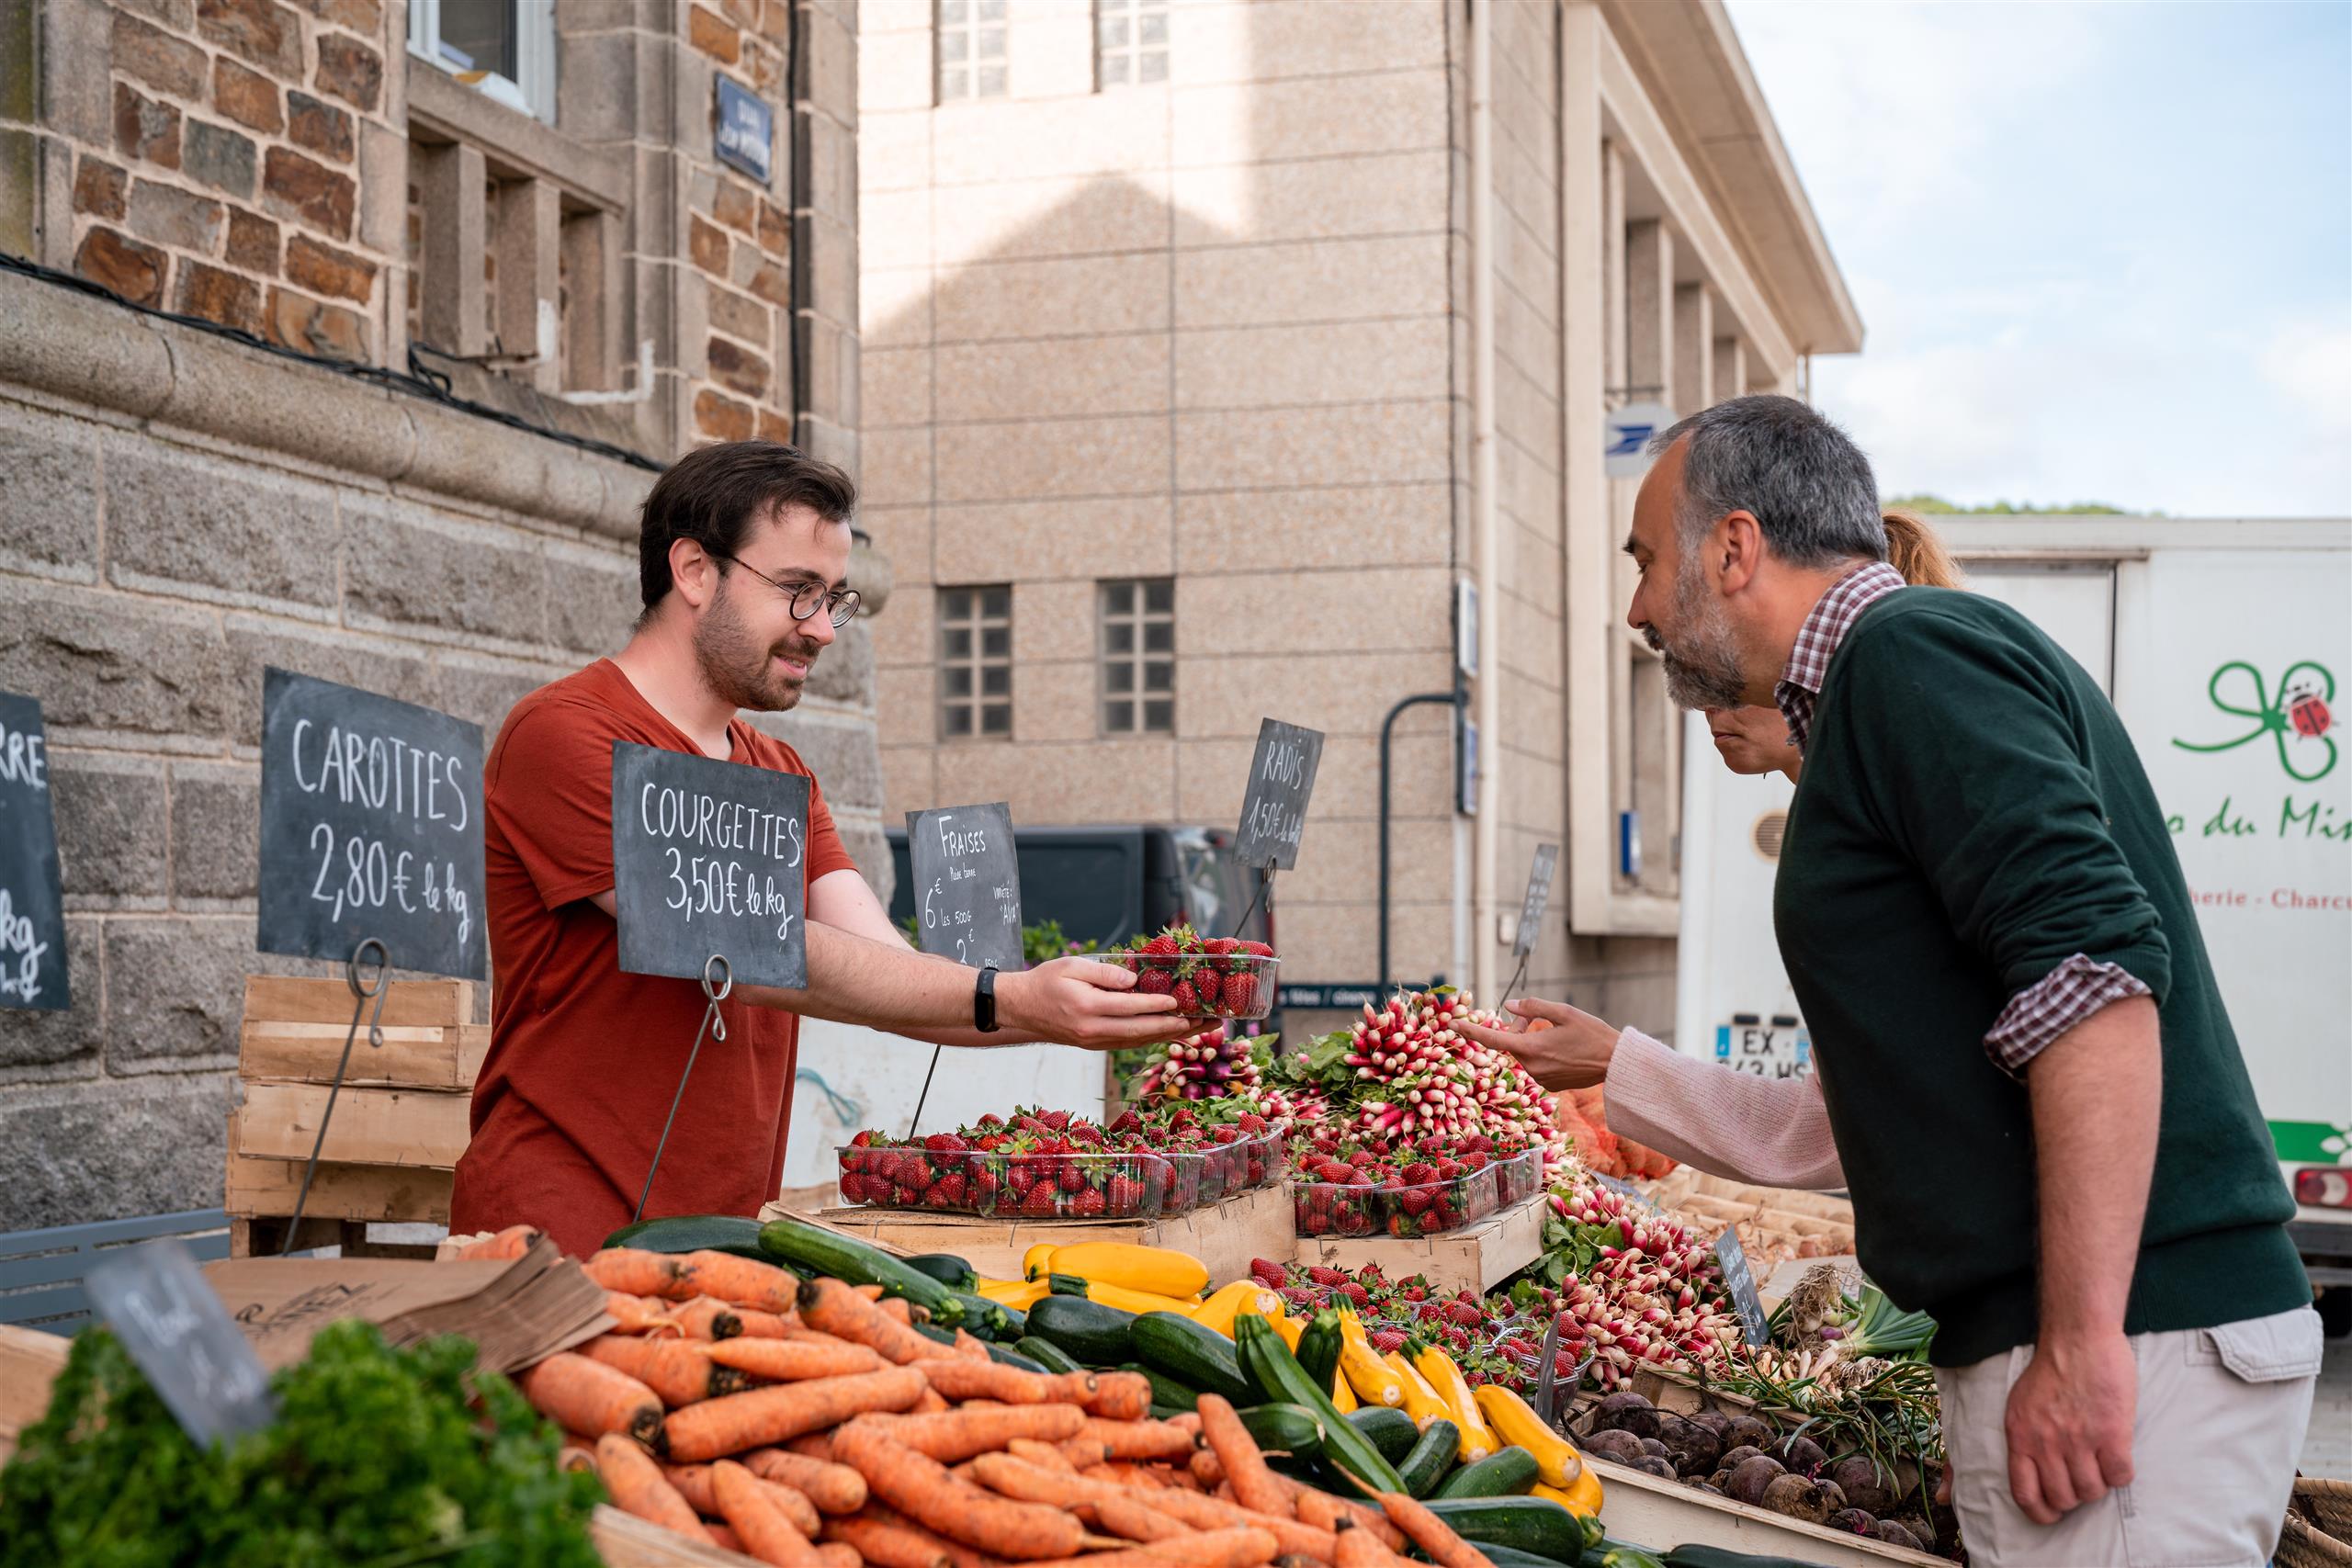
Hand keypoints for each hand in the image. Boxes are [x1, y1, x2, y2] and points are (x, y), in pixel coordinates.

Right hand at [996, 957, 1189, 1048]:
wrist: (1020, 1008)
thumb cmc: (1045, 981)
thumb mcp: (1071, 966)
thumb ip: (1104, 972)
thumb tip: (1134, 980)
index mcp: (1086, 1006)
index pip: (1128, 1007)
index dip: (1155, 1005)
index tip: (1178, 1000)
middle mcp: (1092, 1029)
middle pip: (1140, 1031)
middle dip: (1174, 1027)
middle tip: (1202, 1021)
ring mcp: (1094, 1041)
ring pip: (1137, 1041)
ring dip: (1169, 1036)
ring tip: (1196, 1028)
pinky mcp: (1095, 1045)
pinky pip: (1128, 1044)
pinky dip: (1152, 1039)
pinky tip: (1170, 1033)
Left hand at [1454, 997, 1620, 1090]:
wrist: (1617, 1064)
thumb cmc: (1593, 1034)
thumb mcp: (1564, 1012)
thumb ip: (1533, 1007)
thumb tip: (1508, 1007)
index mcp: (1533, 1048)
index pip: (1494, 1039)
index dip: (1472, 1031)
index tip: (1455, 1025)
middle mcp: (1533, 1067)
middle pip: (1512, 1043)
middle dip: (1519, 1027)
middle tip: (1536, 1016)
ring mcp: (1541, 1079)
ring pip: (1524, 1053)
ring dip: (1530, 1040)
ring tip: (1557, 1032)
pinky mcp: (1550, 1085)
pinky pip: (1536, 1064)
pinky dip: (1541, 1053)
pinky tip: (1563, 1048)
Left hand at [2002, 1329, 2135, 1524]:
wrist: (2078, 1338)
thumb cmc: (2051, 1368)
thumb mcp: (2021, 1404)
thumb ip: (2026, 1437)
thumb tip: (2034, 1471)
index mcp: (2020, 1435)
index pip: (2025, 1494)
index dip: (2041, 1513)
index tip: (2053, 1513)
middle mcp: (2046, 1443)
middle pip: (2063, 1499)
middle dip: (2074, 1497)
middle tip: (2082, 1479)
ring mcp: (2079, 1440)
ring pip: (2092, 1491)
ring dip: (2099, 1484)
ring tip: (2100, 1462)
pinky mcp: (2111, 1434)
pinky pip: (2120, 1477)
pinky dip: (2121, 1473)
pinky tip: (2117, 1455)